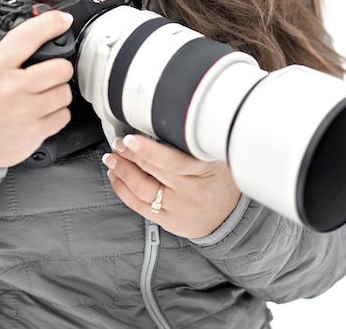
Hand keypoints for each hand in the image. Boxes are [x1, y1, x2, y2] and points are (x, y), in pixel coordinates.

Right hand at [0, 10, 74, 167]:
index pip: (28, 37)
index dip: (51, 23)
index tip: (62, 19)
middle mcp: (12, 88)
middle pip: (60, 67)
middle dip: (59, 64)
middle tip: (51, 68)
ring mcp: (26, 112)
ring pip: (64, 91)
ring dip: (58, 89)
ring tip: (44, 92)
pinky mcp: (34, 132)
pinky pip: (63, 116)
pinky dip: (58, 112)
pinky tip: (43, 111)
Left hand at [102, 134, 241, 238]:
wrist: (233, 214)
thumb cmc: (222, 177)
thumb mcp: (216, 153)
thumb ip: (192, 141)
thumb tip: (161, 123)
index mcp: (204, 172)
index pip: (171, 161)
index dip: (147, 150)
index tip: (130, 139)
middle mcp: (190, 193)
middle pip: (151, 172)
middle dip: (128, 156)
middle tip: (118, 143)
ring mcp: (178, 210)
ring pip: (141, 191)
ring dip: (121, 172)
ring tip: (112, 159)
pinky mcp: (169, 222)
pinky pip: (140, 207)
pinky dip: (124, 191)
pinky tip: (116, 178)